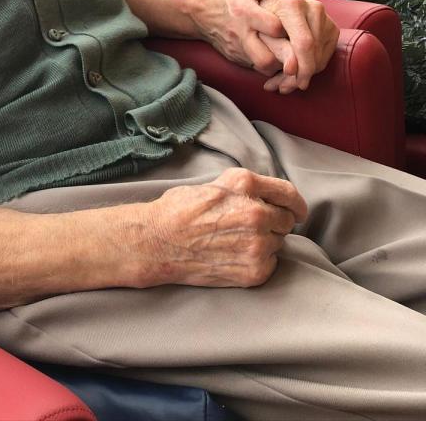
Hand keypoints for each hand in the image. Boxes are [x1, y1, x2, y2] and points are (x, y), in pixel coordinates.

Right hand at [142, 167, 307, 287]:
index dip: (296, 204)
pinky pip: (271, 263)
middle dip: (273, 223)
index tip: (296, 211)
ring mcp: (257, 243)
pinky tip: (234, 256)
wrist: (158, 242)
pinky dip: (258, 261)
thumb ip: (247, 188)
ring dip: (264, 242)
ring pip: (278, 243)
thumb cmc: (180, 210)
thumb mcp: (216, 183)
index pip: (289, 194)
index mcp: (246, 184)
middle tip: (247, 227)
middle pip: (286, 220)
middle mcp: (256, 212)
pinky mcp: (254, 270)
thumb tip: (271, 198)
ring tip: (234, 241)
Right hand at [186, 0, 305, 73]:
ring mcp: (237, 49)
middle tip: (299, 53)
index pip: (274, 27)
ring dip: (279, 64)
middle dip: (286, 58)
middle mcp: (241, 34)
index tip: (296, 27)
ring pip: (262, 67)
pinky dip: (269, 66)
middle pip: (267, 57)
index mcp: (246, 13)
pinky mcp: (235, 58)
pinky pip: (256, 68)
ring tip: (289, 56)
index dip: (289, 29)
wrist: (199, 14)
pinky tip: (277, 58)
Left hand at [257, 0, 338, 92]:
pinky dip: (311, 67)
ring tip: (282, 82)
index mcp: (292, 5)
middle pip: (314, 52)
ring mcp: (325, 17)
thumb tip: (292, 68)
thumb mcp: (260, 33)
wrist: (267, 9)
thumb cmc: (259, 22)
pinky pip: (325, 56)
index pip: (304, 43)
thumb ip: (276, 50)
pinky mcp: (331, 28)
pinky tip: (294, 72)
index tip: (291, 82)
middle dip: (300, 74)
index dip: (300, 67)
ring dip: (304, 74)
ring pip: (321, 56)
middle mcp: (313, 7)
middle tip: (282, 88)